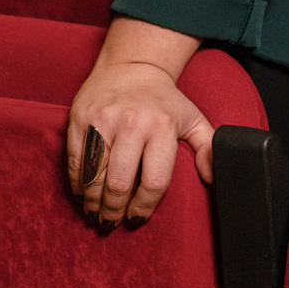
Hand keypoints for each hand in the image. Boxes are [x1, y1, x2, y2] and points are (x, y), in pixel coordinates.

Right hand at [66, 59, 213, 228]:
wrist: (133, 64)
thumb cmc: (164, 100)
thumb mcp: (192, 118)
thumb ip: (208, 146)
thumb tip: (214, 176)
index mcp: (162, 126)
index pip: (154, 181)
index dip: (144, 207)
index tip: (137, 219)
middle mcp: (132, 123)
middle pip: (119, 184)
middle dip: (114, 212)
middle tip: (111, 223)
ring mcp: (103, 121)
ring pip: (93, 177)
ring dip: (92, 204)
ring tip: (96, 214)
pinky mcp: (80, 119)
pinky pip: (75, 162)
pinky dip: (77, 185)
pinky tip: (83, 194)